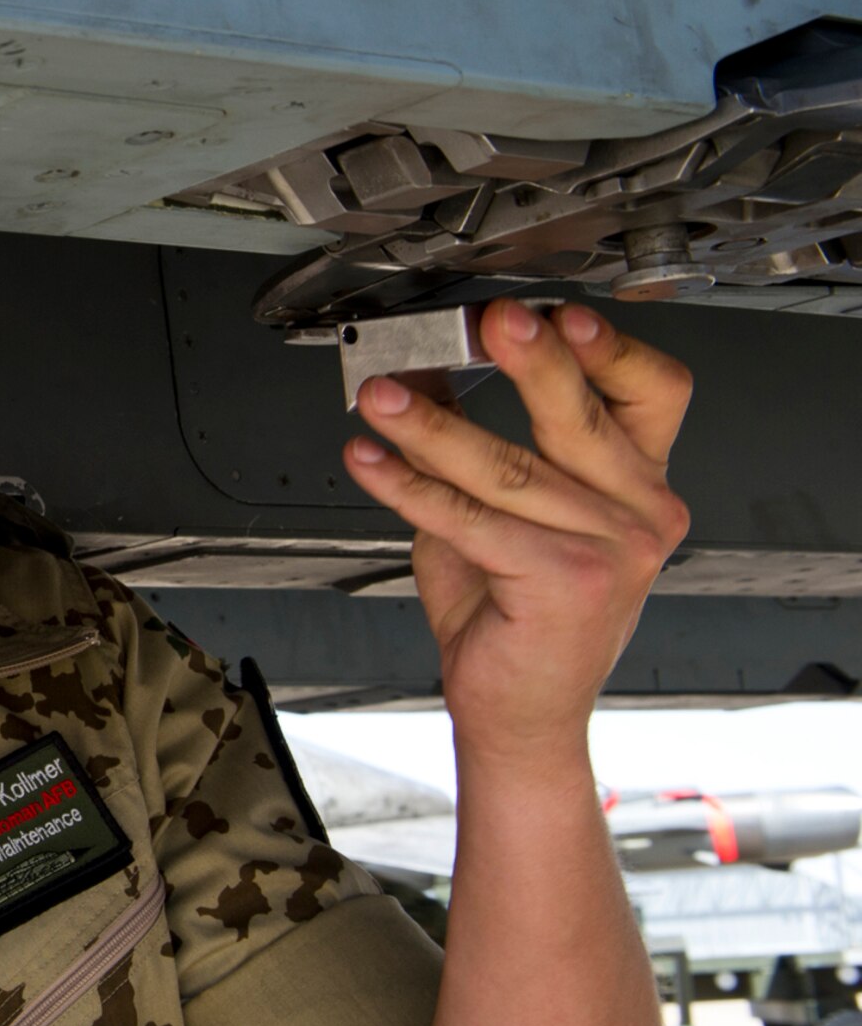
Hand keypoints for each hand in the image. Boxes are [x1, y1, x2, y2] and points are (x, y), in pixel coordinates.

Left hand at [342, 299, 691, 762]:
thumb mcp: (495, 514)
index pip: (654, 393)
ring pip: (510, 469)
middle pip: (584, 417)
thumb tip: (423, 379)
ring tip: (383, 398)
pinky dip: (410, 486)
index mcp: (640, 485)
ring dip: (433, 426)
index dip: (611, 348)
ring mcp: (613, 551)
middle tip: (489, 322)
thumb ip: (470, 450)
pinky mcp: (567, 583)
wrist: (520, 713)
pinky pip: (472, 520)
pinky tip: (371, 462)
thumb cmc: (514, 617)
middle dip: (532, 361)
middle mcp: (641, 513)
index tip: (558, 312)